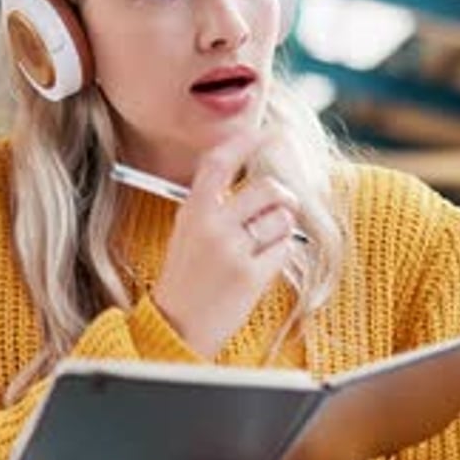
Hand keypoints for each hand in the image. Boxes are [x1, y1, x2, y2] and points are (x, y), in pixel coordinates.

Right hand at [152, 130, 298, 357]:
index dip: (247, 141)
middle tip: (281, 208)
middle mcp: (211, 225)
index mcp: (192, 210)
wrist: (176, 327)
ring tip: (260, 247)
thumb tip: (260, 182)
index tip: (271, 131)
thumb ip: (215, 205)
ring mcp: (232, 250)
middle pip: (268, 189)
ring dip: (281, 229)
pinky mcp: (250, 275)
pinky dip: (279, 255)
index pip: (220, 161)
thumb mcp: (187, 233)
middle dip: (283, 198)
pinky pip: (284, 249)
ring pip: (282, 219)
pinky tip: (259, 269)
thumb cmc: (186, 279)